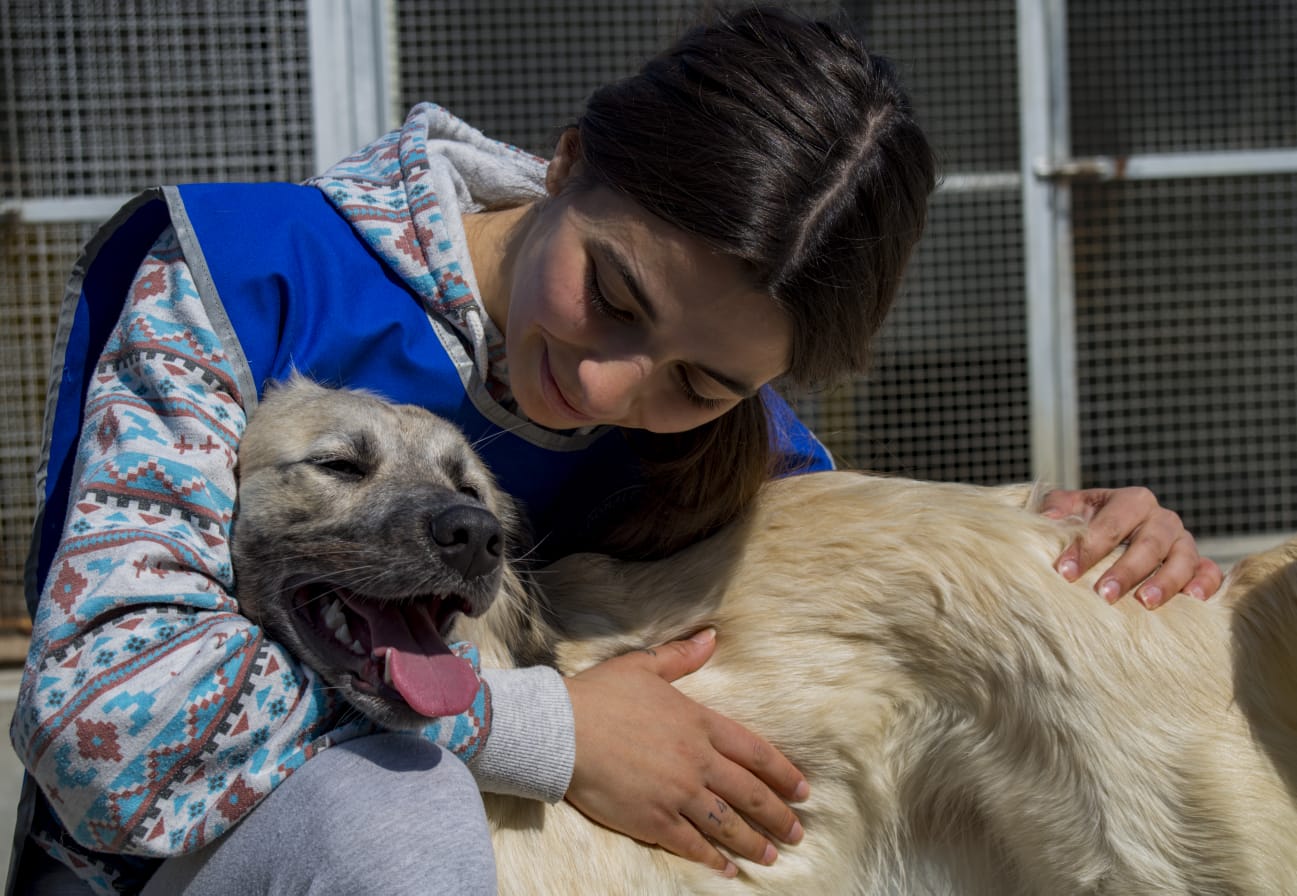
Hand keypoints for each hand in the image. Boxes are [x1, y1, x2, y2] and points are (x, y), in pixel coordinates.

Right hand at [563, 628, 807, 876]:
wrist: (561, 730)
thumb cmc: (599, 694)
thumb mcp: (643, 665)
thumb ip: (682, 656)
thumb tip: (711, 636)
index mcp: (699, 723)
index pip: (756, 753)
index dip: (784, 775)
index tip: (803, 790)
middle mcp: (697, 761)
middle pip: (750, 794)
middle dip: (778, 816)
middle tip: (797, 833)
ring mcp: (678, 793)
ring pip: (728, 824)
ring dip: (753, 843)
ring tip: (771, 856)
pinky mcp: (654, 820)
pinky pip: (693, 845)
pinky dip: (713, 860)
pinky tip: (726, 870)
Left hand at [1041, 487, 1222, 608]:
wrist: (1116, 537)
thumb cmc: (1091, 524)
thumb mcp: (1073, 509)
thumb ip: (1058, 507)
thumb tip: (1049, 518)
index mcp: (1133, 501)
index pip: (1112, 522)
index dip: (1089, 546)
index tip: (1066, 572)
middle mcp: (1162, 520)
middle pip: (1148, 543)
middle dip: (1125, 570)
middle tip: (1103, 594)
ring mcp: (1184, 542)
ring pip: (1182, 558)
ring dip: (1164, 581)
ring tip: (1144, 602)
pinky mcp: (1198, 564)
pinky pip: (1210, 571)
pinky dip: (1205, 583)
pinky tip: (1192, 599)